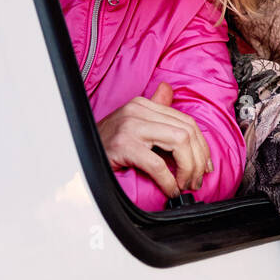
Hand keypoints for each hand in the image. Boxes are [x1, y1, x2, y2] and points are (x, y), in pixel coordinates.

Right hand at [96, 82, 212, 198]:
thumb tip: (169, 90)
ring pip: (179, 142)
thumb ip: (153, 110)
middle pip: (187, 131)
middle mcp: (138, 111)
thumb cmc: (106, 144)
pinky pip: (157, 164)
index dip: (201, 146)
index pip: (186, 121)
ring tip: (184, 184)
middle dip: (198, 159)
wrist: (75, 155)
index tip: (204, 166)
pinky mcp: (123, 146)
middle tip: (195, 180)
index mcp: (143, 104)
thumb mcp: (132, 123)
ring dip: (187, 168)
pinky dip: (168, 180)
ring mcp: (131, 127)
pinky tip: (170, 189)